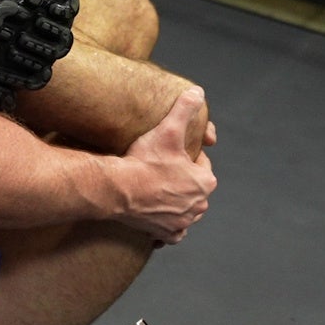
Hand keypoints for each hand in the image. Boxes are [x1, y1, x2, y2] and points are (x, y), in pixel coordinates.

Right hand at [115, 88, 217, 244]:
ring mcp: (183, 221)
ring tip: (159, 192)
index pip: (201, 164)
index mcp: (205, 181)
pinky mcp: (167, 233)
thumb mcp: (167, 129)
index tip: (170, 153)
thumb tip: (197, 92)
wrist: (119, 189)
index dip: (186, 156)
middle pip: (194, 188)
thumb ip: (184, 109)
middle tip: (161, 171)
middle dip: (182, 180)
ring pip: (186, 211)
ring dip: (177, 204)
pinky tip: (160, 219)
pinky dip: (170, 227)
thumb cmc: (144, 161)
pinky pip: (174, 233)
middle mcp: (199, 204)